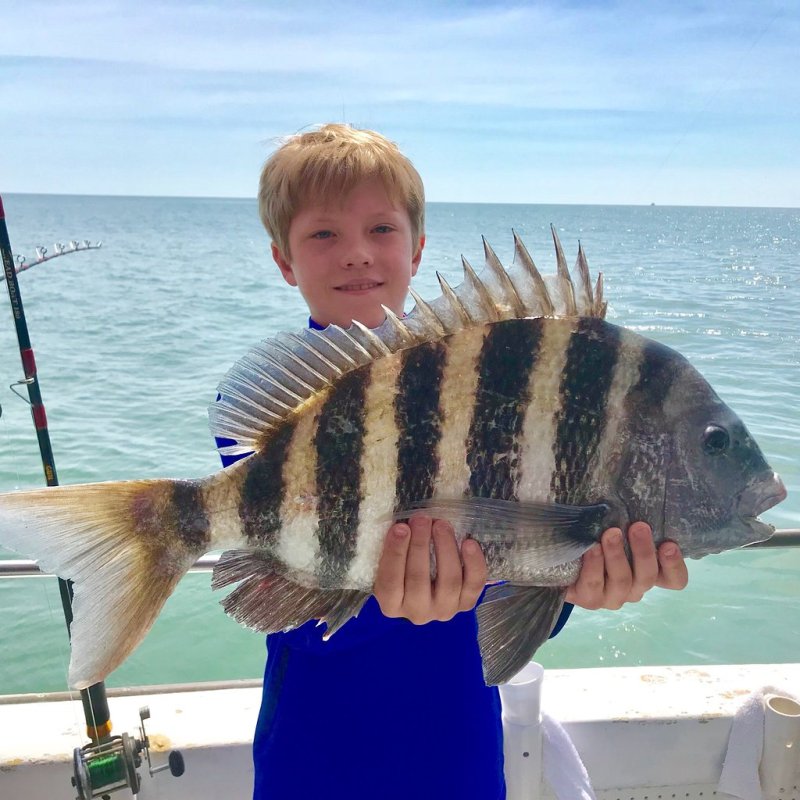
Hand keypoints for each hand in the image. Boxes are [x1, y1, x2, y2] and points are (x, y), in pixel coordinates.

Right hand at [373, 514, 486, 624]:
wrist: (429, 590)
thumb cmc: (404, 569)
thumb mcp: (392, 562)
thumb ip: (396, 548)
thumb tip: (406, 523)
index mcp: (390, 604)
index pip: (390, 582)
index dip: (395, 554)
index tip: (400, 527)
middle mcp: (417, 612)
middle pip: (418, 580)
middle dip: (420, 545)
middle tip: (421, 519)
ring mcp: (443, 609)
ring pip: (449, 581)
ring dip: (445, 549)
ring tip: (441, 525)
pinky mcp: (466, 603)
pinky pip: (473, 584)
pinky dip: (474, 563)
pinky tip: (469, 542)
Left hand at [565, 521, 688, 609]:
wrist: (561, 560)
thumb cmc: (595, 537)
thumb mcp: (614, 527)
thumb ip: (628, 520)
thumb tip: (637, 490)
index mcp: (647, 572)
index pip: (674, 579)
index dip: (675, 566)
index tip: (669, 544)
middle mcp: (634, 587)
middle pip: (647, 577)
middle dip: (644, 551)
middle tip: (638, 527)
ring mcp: (612, 596)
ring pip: (622, 581)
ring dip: (618, 556)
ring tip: (611, 534)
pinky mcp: (589, 599)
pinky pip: (594, 585)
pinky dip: (594, 566)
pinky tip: (592, 549)